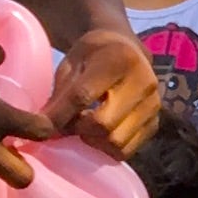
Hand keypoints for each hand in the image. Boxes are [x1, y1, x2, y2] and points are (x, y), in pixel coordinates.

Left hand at [50, 27, 165, 157]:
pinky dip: (108, 148)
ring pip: (116, 141)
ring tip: (84, 128)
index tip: (41, 127)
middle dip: (78, 129)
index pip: (83, 96)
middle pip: (103, 124)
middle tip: (68, 124)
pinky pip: (128, 149)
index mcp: (118, 59)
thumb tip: (43, 127)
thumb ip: (61, 94)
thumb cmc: (94, 54)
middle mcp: (143, 82)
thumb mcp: (73, 63)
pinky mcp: (156, 122)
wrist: (127, 48)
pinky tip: (99, 134)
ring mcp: (153, 105)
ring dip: (93, 141)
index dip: (59, 115)